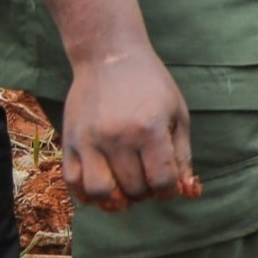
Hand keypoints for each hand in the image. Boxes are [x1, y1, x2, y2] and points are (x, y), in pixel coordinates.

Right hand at [62, 42, 197, 211]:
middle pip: (134, 189)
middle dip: (147, 192)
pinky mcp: (69, 142)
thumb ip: (182, 154)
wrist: (109, 57)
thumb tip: (187, 190)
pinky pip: (74, 183)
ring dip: (118, 199)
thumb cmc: (151, 84)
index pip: (162, 181)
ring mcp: (89, 141)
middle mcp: (117, 137)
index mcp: (149, 129)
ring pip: (101, 193)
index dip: (170, 191)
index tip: (170, 185)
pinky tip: (104, 185)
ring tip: (126, 188)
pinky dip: (88, 194)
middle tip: (149, 180)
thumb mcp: (177, 113)